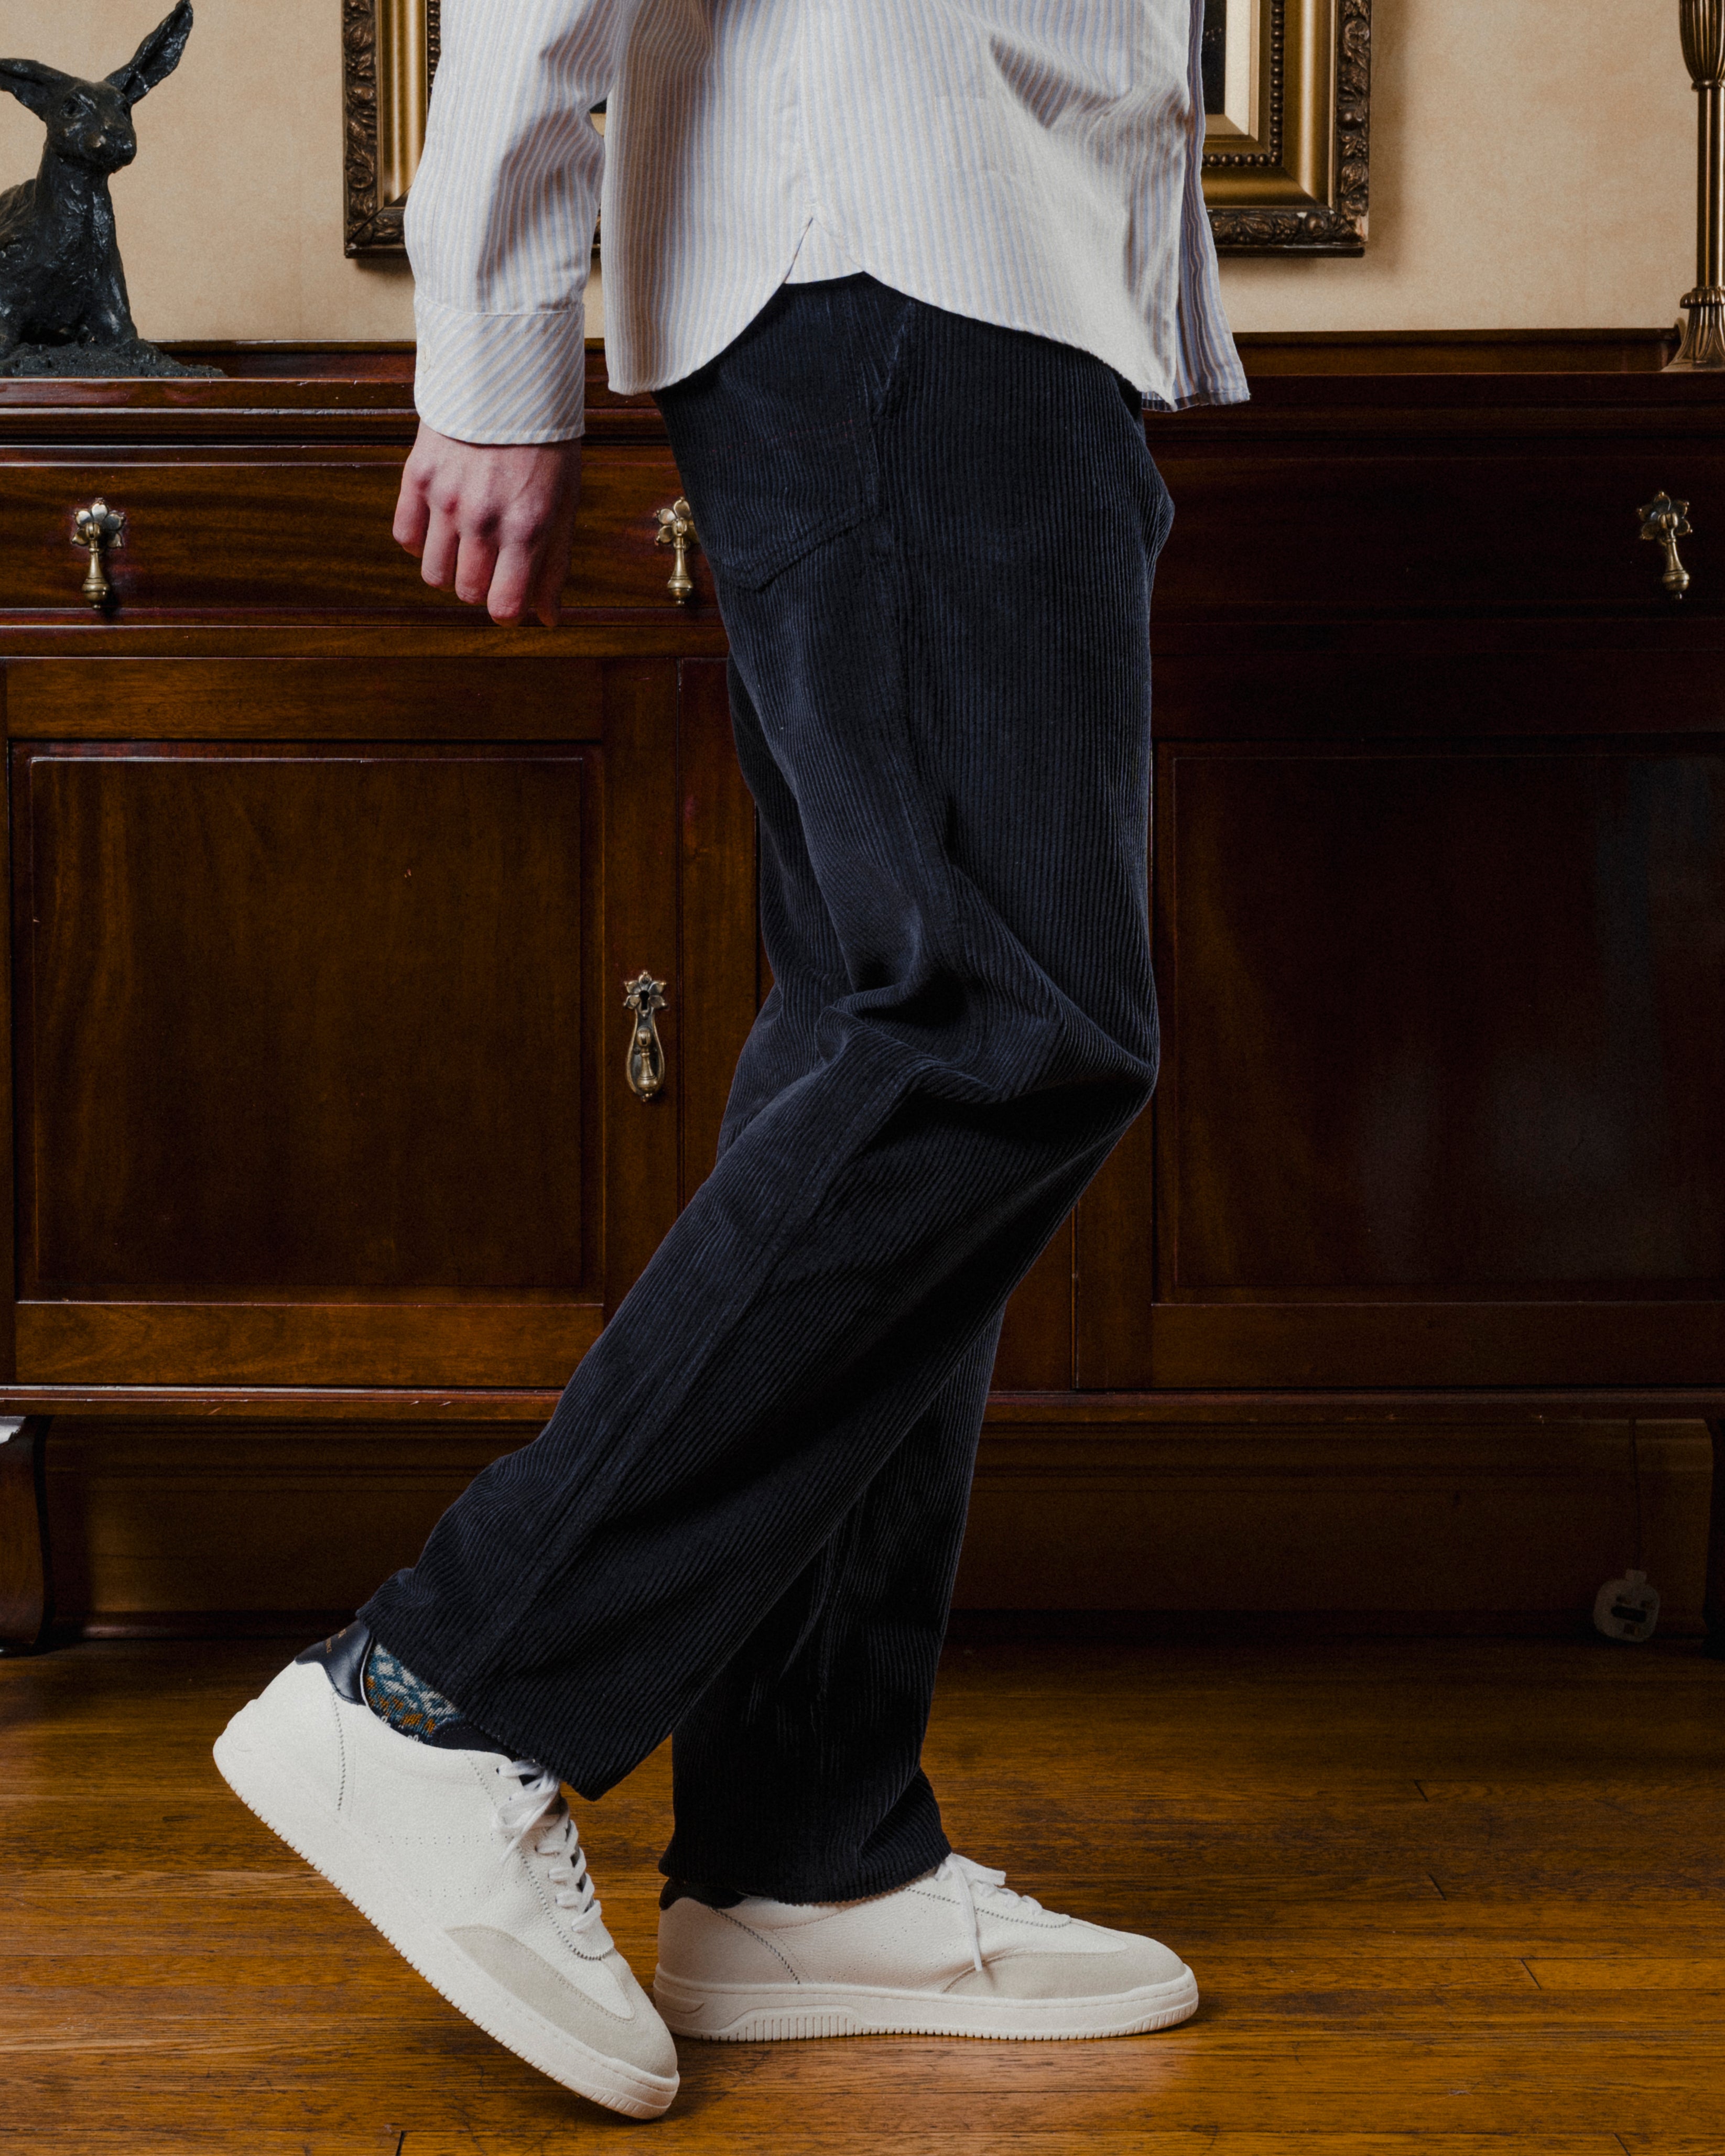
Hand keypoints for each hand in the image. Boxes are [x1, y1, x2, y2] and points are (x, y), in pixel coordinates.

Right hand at [392, 423, 582, 626]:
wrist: (507, 378)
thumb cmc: (545, 446)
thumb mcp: (564, 504)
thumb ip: (555, 565)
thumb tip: (548, 619)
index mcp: (527, 528)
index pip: (504, 607)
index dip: (508, 611)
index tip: (510, 598)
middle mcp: (483, 518)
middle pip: (466, 593)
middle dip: (480, 588)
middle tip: (492, 562)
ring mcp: (445, 498)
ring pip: (432, 573)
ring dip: (449, 569)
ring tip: (466, 543)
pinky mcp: (417, 476)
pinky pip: (404, 537)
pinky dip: (420, 541)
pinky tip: (439, 525)